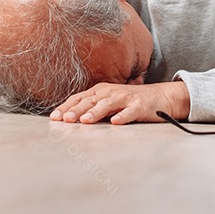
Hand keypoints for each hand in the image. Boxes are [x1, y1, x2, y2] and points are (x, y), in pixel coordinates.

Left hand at [49, 82, 189, 124]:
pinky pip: (130, 112)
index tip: (54, 117)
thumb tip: (69, 120)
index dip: (66, 107)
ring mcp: (126, 98)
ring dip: (95, 112)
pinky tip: (116, 122)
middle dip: (76, 110)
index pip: (79, 98)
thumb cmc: (130, 101)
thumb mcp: (108, 102)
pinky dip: (123, 116)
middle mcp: (111, 92)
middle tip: (65, 120)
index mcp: (100, 91)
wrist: (161, 97)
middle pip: (90, 101)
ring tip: (85, 121)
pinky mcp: (140, 106)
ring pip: (107, 105)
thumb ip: (92, 109)